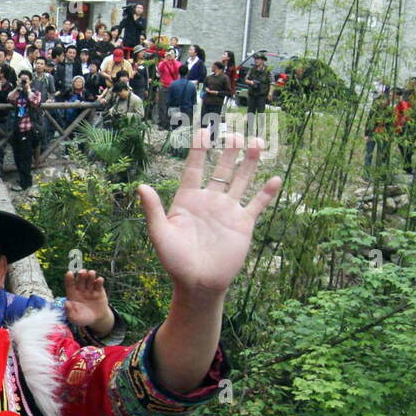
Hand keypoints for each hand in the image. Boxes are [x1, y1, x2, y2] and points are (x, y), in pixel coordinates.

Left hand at [63, 269, 114, 334]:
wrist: (96, 320)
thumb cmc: (82, 318)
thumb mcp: (74, 318)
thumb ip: (69, 311)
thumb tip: (66, 303)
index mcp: (72, 294)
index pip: (69, 284)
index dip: (69, 278)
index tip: (69, 273)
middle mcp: (81, 289)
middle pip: (80, 279)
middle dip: (81, 275)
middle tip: (82, 272)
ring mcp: (90, 289)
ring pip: (90, 279)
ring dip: (90, 275)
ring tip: (91, 273)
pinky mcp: (99, 291)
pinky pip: (99, 284)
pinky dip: (99, 281)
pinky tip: (99, 280)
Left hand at [137, 132, 281, 295]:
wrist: (198, 283)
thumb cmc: (174, 261)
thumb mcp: (160, 234)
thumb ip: (153, 210)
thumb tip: (141, 186)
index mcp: (187, 200)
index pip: (194, 169)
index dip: (199, 150)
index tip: (203, 131)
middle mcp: (209, 201)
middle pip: (220, 169)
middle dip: (227, 151)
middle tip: (235, 132)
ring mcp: (227, 211)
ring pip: (241, 180)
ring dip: (249, 163)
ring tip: (257, 142)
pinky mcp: (243, 224)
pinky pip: (257, 205)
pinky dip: (266, 193)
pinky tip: (274, 178)